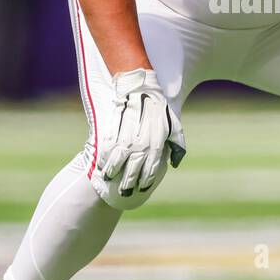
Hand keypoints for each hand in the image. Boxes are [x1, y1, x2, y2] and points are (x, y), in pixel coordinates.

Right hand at [100, 69, 185, 196]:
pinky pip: (107, 147)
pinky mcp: (113, 128)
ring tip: (108, 179)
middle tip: (124, 192)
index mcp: (156, 141)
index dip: (146, 180)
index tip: (142, 188)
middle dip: (128, 182)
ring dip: (112, 172)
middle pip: (133, 167)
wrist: (139, 87)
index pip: (151, 167)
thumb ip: (177, 145)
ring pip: (117, 159)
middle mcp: (141, 141)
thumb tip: (175, 163)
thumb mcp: (174, 125)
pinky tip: (102, 165)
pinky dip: (104, 157)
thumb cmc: (159, 109)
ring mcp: (125, 135)